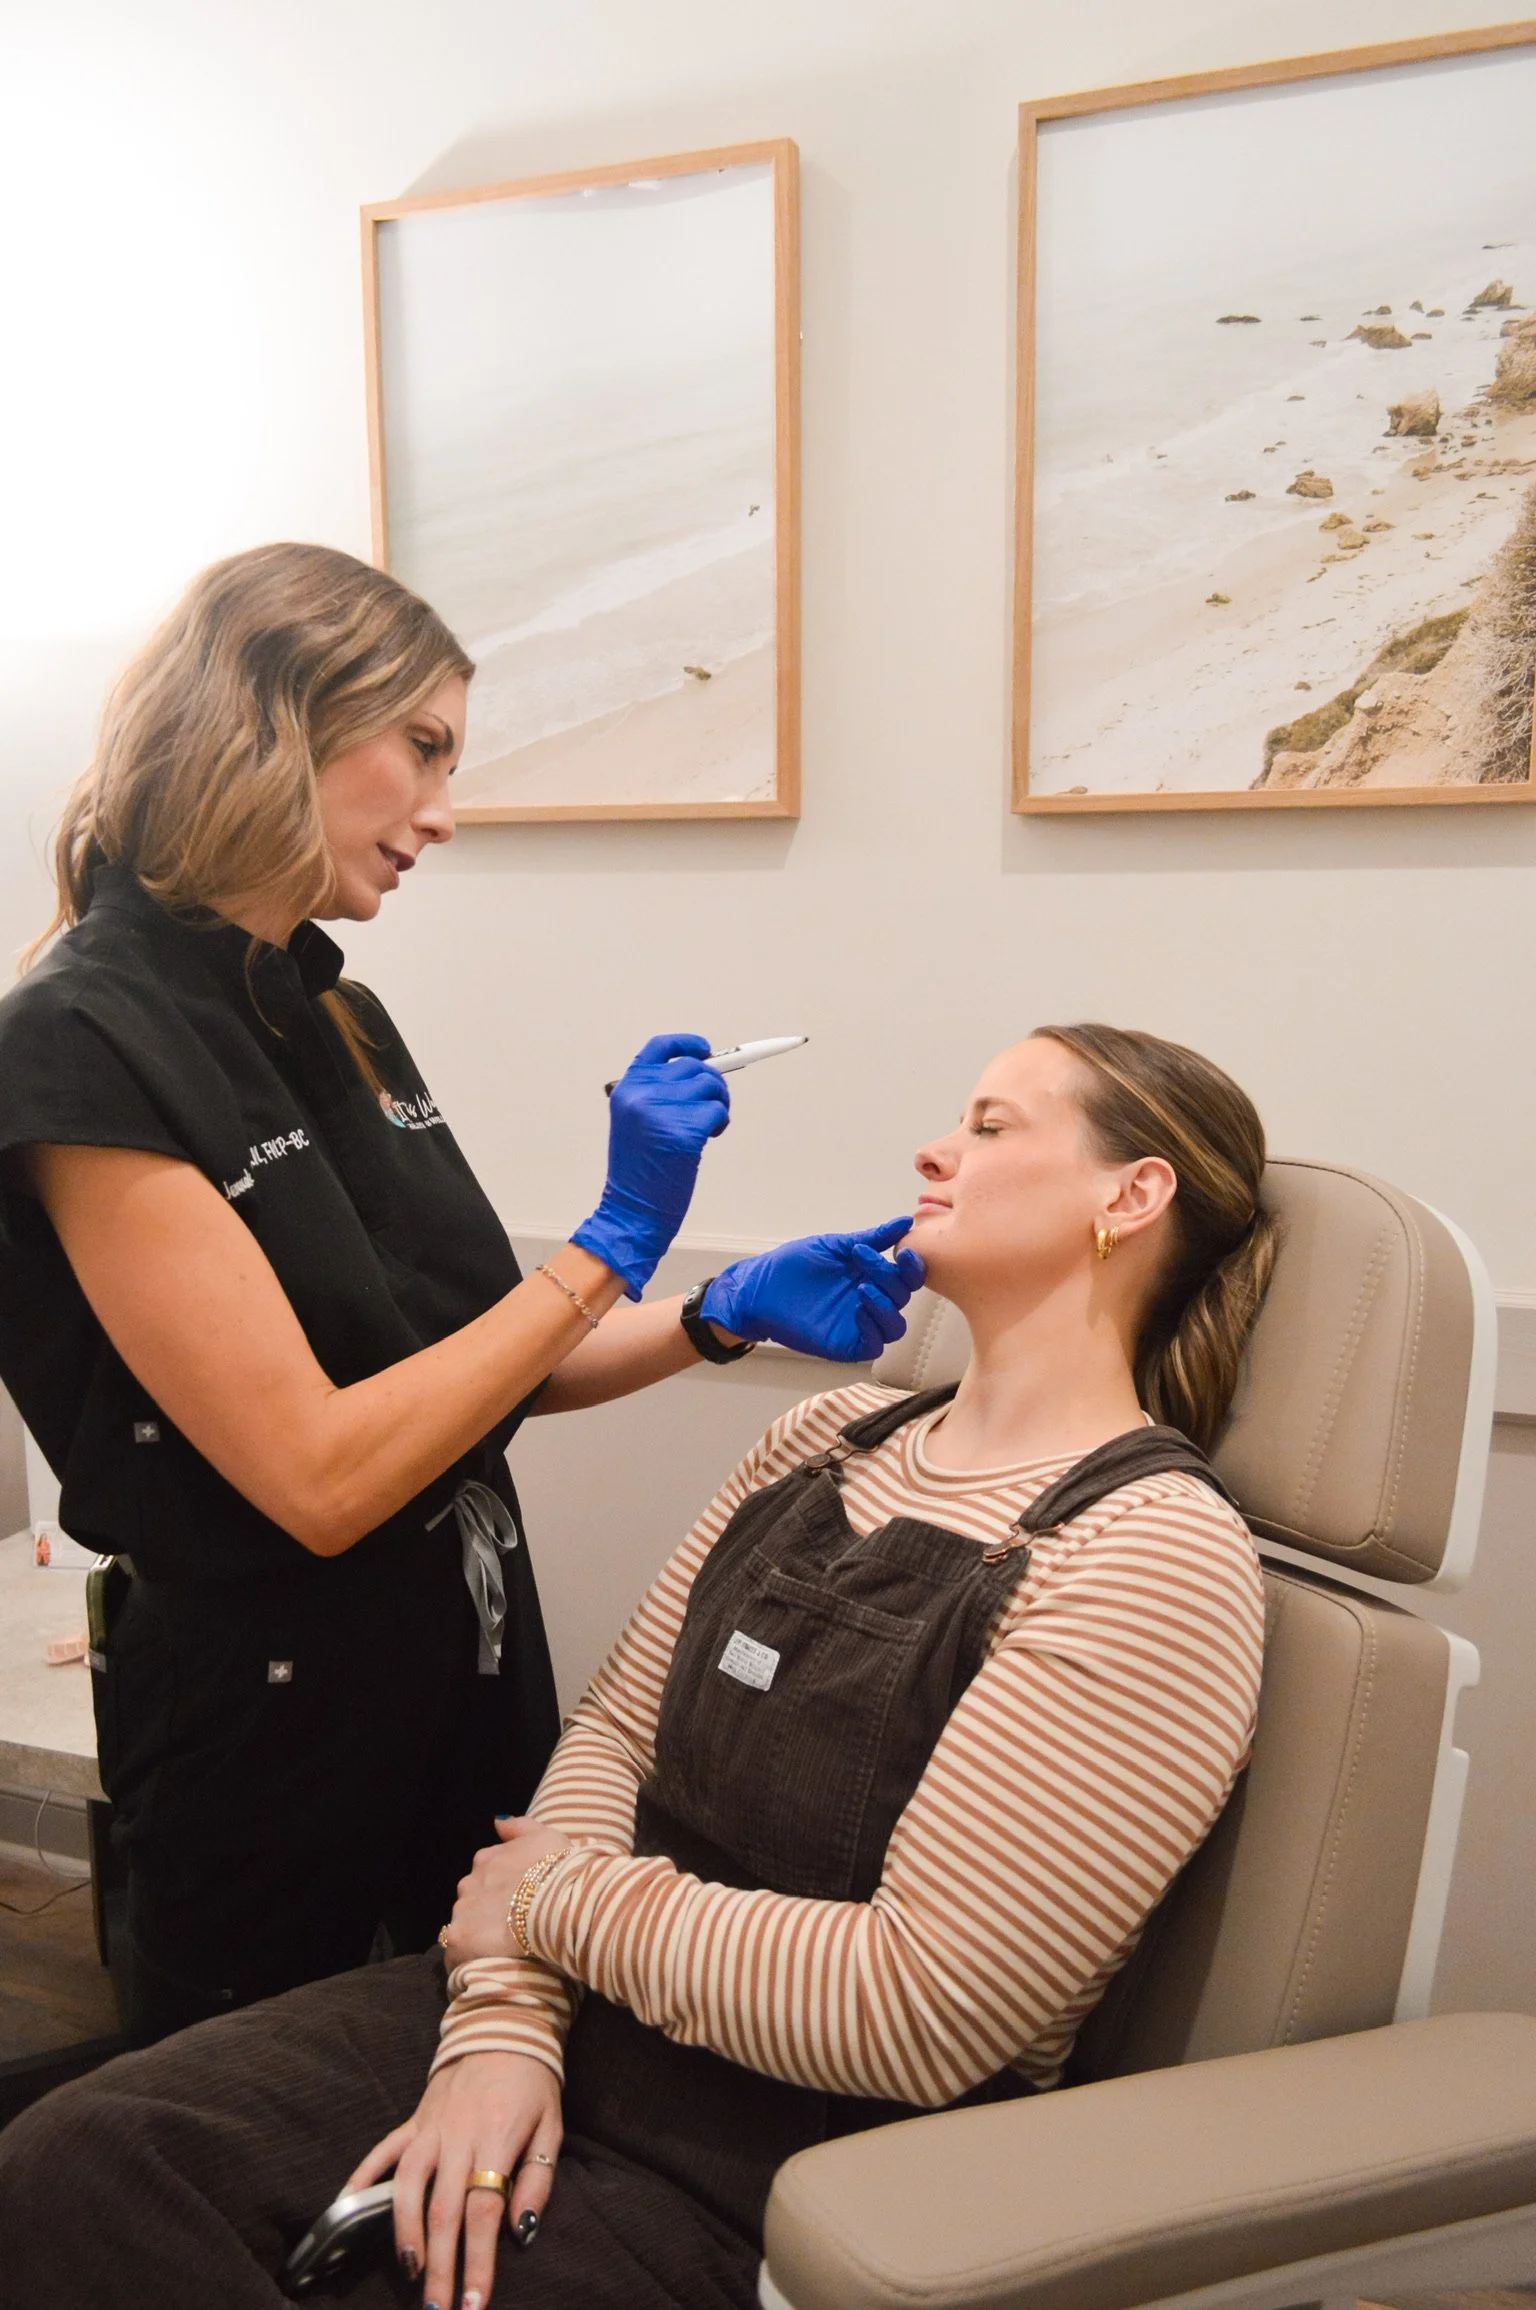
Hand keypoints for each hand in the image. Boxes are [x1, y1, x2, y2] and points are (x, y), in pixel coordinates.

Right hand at [346, 2050, 560, 2305]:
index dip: (478, 2260)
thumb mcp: (551, 2128)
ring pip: (408, 2186)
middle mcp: (458, 2137)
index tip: (473, 2302)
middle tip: (437, 2309)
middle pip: (443, 2211)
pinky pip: (382, 2151)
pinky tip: (346, 2206)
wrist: (503, 2028)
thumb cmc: (532, 2084)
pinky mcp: (413, 2120)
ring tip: (410, 2272)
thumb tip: (522, 2231)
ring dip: (405, 2233)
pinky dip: (361, 2178)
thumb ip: (537, 2180)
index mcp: (497, 2141)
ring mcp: (430, 2128)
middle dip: (440, 2266)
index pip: (483, 2212)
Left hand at [441, 1817, 570, 1967]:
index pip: (486, 1875)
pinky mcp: (458, 1939)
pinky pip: (457, 1955)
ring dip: (479, 1937)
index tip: (519, 1904)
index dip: (503, 1891)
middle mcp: (468, 1882)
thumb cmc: (559, 1871)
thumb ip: (520, 1827)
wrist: (559, 1904)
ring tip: (503, 1952)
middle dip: (487, 1913)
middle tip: (512, 1929)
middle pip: (473, 1901)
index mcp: (487, 1859)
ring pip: (465, 1927)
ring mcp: (461, 1911)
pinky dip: (468, 1961)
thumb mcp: (547, 1838)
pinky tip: (488, 1966)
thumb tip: (497, 1822)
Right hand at [572, 1034, 729, 1298]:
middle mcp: (642, 1093)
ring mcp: (663, 1110)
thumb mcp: (636, 1122)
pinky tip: (709, 1139)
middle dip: (713, 1084)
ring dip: (719, 1104)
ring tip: (708, 1128)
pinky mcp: (684, 1130)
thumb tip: (701, 1075)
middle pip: (695, 1066)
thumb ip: (659, 1094)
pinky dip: (721, 1123)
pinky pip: (718, 1111)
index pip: (661, 1047)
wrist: (631, 1210)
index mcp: (627, 1088)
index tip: (706, 1049)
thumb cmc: (638, 1172)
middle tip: (713, 1108)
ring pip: (711, 1086)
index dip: (687, 1044)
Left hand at [700, 1218, 925, 1361]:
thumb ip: (872, 1238)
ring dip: (886, 1307)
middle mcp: (870, 1301)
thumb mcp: (835, 1246)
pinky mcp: (846, 1344)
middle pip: (901, 1297)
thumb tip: (905, 1221)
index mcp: (871, 1276)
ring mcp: (859, 1324)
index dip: (912, 1266)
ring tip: (862, 1290)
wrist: (760, 1288)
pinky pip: (873, 1345)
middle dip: (888, 1277)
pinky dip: (872, 1329)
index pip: (907, 1276)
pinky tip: (858, 1310)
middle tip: (861, 1259)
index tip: (903, 1252)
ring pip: (894, 1327)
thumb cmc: (793, 1265)